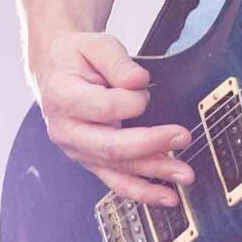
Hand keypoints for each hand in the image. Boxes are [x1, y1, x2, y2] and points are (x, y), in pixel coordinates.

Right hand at [33, 32, 194, 205]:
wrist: (57, 71)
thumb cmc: (76, 57)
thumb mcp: (94, 45)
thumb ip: (117, 62)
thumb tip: (138, 81)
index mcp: (62, 96)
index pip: (102, 107)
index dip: (130, 101)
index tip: (145, 88)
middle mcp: (66, 129)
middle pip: (110, 146)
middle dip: (150, 145)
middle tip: (182, 138)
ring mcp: (78, 150)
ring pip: (117, 169)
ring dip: (153, 174)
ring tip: (184, 175)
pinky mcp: (91, 160)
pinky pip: (117, 181)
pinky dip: (142, 191)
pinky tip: (166, 196)